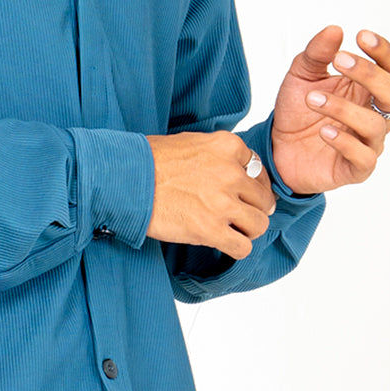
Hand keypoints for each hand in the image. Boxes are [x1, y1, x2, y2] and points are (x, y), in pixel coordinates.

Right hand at [145, 130, 276, 259]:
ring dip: (246, 230)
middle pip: (263, 199)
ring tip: (230, 229)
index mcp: (227, 147)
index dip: (252, 186)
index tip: (243, 194)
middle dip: (252, 209)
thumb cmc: (149, 160)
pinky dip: (235, 248)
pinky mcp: (211, 229)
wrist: (126, 179)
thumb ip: (218, 155)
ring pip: (259, 225)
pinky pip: (243, 248)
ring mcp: (223, 202)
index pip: (259, 170)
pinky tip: (221, 242)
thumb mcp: (191, 142)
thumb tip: (234, 170)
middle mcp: (231, 173)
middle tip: (238, 215)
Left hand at [271, 26, 389, 195]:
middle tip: (340, 60)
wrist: (278, 146)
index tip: (361, 36)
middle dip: (370, 74)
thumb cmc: (299, 109)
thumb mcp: (301, 74)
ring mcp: (368, 141)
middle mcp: (374, 113)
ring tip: (312, 98)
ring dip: (343, 107)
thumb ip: (317, 53)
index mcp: (367, 88)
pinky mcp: (357, 167)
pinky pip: (363, 157)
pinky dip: (344, 142)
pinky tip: (324, 130)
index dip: (384, 52)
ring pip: (375, 124)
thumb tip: (335, 30)